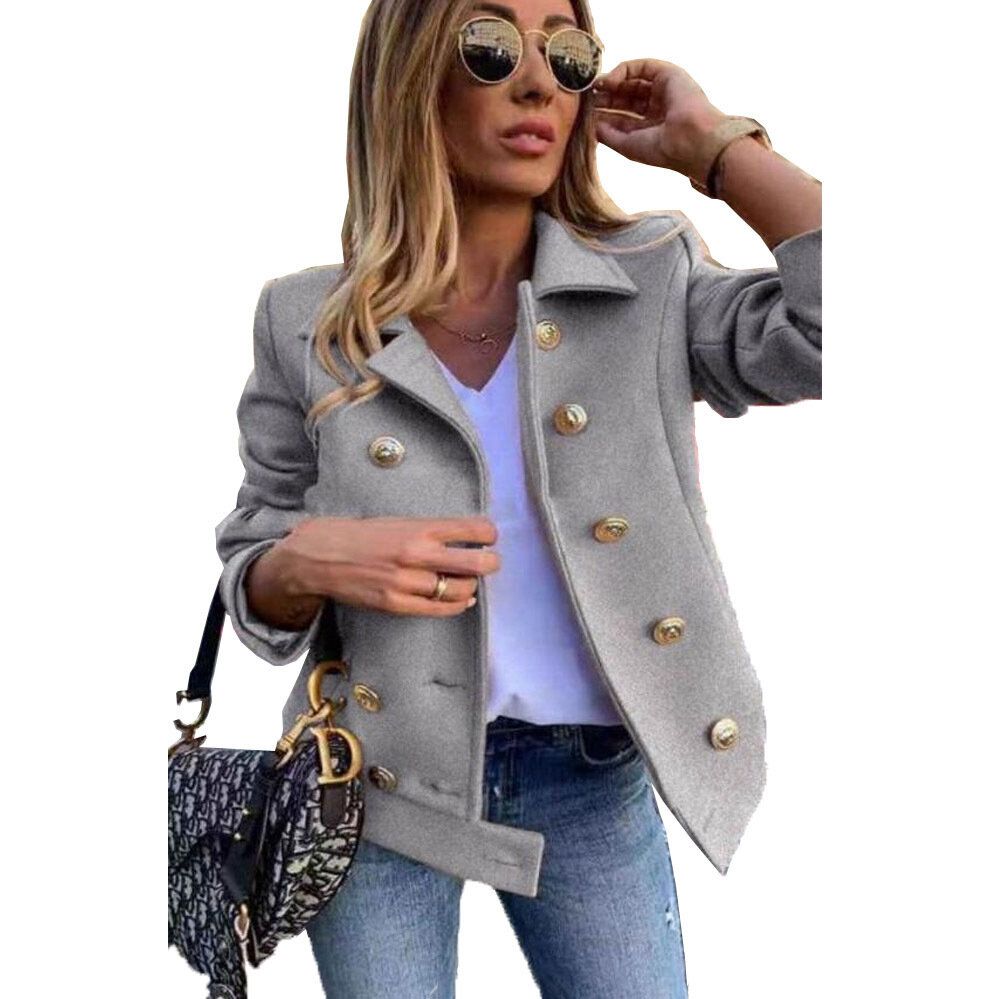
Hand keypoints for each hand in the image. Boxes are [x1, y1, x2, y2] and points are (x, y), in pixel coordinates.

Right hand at [275, 515, 500, 617]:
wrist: (320, 556)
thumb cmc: (362, 536)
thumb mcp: (397, 522)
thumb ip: (429, 531)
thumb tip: (465, 540)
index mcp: (418, 528)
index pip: (471, 529)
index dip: (488, 534)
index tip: (490, 537)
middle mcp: (416, 554)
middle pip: (474, 563)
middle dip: (490, 563)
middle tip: (492, 562)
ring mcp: (406, 582)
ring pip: (459, 590)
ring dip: (471, 586)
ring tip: (469, 581)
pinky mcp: (396, 604)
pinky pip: (439, 609)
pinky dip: (457, 605)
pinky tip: (463, 599)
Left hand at [590, 58, 726, 177]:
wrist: (689, 140)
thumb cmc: (662, 149)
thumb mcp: (627, 145)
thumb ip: (608, 135)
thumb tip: (591, 125)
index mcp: (651, 127)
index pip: (622, 116)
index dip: (604, 113)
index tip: (584, 113)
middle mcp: (658, 107)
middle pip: (625, 96)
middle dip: (605, 97)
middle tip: (585, 98)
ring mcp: (663, 89)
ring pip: (631, 80)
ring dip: (610, 83)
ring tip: (594, 88)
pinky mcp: (667, 73)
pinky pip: (639, 66)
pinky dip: (621, 71)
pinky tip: (607, 81)